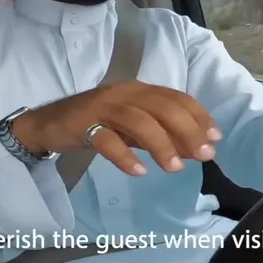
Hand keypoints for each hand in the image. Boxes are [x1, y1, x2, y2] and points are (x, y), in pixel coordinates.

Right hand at [11, 81, 221, 175]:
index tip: (215, 138)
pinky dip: (125, 156)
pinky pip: (106, 139)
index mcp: (137, 90)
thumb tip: (193, 148)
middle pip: (161, 107)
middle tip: (203, 156)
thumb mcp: (131, 126)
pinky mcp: (83, 124)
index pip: (174, 97)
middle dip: (187, 130)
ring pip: (138, 120)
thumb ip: (159, 133)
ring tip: (175, 168)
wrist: (47, 124)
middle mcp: (122, 93)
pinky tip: (138, 172)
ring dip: (160, 144)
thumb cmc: (95, 123)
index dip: (198, 116)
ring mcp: (101, 107)